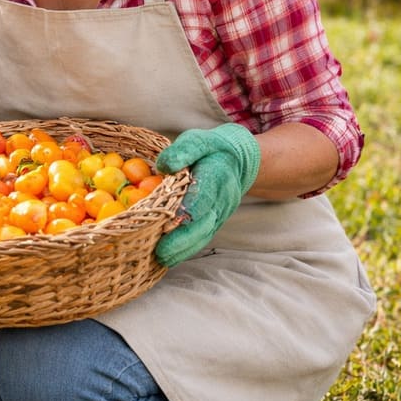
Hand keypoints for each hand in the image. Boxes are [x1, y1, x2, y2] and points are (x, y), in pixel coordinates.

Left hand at [153, 123, 260, 267]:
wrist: (239, 161)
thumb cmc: (212, 150)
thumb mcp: (199, 141)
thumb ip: (183, 150)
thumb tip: (164, 165)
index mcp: (216, 177)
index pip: (202, 197)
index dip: (187, 212)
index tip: (169, 223)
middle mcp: (221, 200)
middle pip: (203, 224)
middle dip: (182, 241)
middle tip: (161, 253)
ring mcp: (220, 214)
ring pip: (203, 235)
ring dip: (183, 250)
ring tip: (161, 259)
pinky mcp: (215, 222)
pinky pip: (202, 237)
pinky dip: (186, 249)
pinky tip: (168, 257)